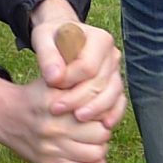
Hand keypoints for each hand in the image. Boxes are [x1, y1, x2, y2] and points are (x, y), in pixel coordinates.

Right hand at [0, 73, 115, 162]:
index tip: (98, 111)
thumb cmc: (35, 97)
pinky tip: (95, 159)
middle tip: (97, 127)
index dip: (103, 111)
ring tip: (93, 142)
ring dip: (100, 148)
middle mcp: (54, 127)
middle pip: (100, 133)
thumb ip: (78, 87)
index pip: (98, 112)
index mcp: (57, 103)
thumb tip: (108, 96)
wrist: (3, 114)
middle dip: (104, 130)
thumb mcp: (53, 83)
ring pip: (96, 153)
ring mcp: (51, 148)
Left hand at [32, 3, 125, 126]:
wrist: (63, 39)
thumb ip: (47, 56)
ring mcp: (116, 72)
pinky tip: (103, 124)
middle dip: (78, 98)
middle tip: (56, 108)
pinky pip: (119, 102)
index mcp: (100, 39)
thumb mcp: (43, 38)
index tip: (50, 84)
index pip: (88, 66)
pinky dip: (113, 114)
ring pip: (113, 94)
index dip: (69, 79)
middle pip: (101, 82)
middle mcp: (112, 55)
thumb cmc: (53, 38)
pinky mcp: (115, 86)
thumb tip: (55, 78)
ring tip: (77, 117)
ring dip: (96, 109)